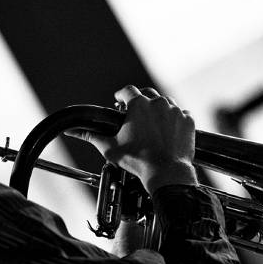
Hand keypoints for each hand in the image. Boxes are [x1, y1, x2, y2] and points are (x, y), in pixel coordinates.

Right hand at [67, 85, 196, 193]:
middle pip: (148, 93)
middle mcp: (158, 103)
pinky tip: (168, 129)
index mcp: (139, 105)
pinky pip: (181, 113)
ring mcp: (175, 111)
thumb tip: (74, 132)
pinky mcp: (187, 121)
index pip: (127, 90)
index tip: (119, 101)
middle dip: (141, 100)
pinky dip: (174, 119)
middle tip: (136, 111)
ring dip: (158, 108)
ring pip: (166, 102)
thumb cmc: (137, 161)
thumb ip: (92, 136)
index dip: (121, 95)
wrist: (166, 172)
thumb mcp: (110, 148)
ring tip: (152, 121)